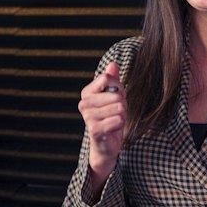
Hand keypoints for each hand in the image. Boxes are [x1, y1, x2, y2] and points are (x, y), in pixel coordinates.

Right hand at [78, 61, 126, 187]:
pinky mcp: (94, 129)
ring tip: (114, 121)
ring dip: (122, 115)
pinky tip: (113, 129)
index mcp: (87, 92)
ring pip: (119, 107)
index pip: (107, 78)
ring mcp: (87, 117)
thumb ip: (113, 80)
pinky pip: (118, 120)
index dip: (118, 88)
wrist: (107, 143)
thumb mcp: (114, 96)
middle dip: (122, 104)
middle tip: (116, 113)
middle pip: (116, 94)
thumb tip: (113, 64)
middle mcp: (84, 103)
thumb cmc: (110, 117)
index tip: (116, 98)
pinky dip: (120, 125)